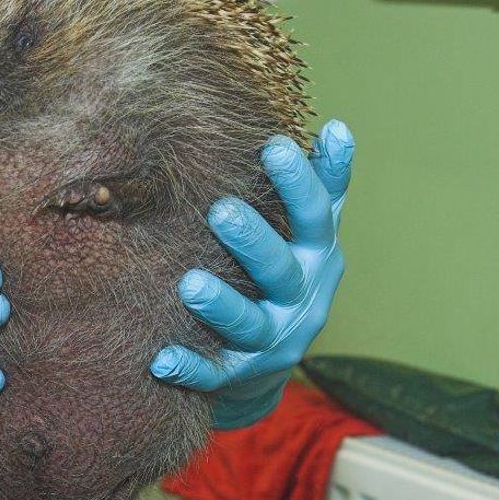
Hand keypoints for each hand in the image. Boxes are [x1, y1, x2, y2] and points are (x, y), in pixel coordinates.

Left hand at [150, 120, 353, 428]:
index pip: (314, 216)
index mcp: (316, 256)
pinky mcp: (239, 374)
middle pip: (280, 271)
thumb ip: (322, 185)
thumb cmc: (284, 273)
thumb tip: (336, 125)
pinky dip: (190, 369)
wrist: (270, 360)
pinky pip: (215, 374)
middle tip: (220, 210)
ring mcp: (272, 340)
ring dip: (221, 304)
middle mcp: (300, 299)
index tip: (274, 146)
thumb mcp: (309, 233)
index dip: (298, 183)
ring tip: (188, 284)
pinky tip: (162, 360)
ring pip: (249, 324)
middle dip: (252, 241)